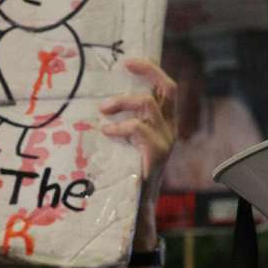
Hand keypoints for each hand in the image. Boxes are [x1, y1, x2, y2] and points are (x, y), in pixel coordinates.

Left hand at [100, 58, 176, 247]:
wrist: (135, 207)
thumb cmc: (125, 172)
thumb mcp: (126, 142)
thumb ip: (123, 122)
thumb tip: (97, 101)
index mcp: (164, 123)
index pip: (167, 88)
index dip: (151, 70)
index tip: (128, 61)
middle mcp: (170, 129)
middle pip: (169, 88)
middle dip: (149, 71)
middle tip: (125, 65)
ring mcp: (166, 142)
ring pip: (148, 106)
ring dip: (122, 102)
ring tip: (103, 110)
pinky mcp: (157, 154)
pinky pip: (139, 130)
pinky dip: (120, 127)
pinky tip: (107, 132)